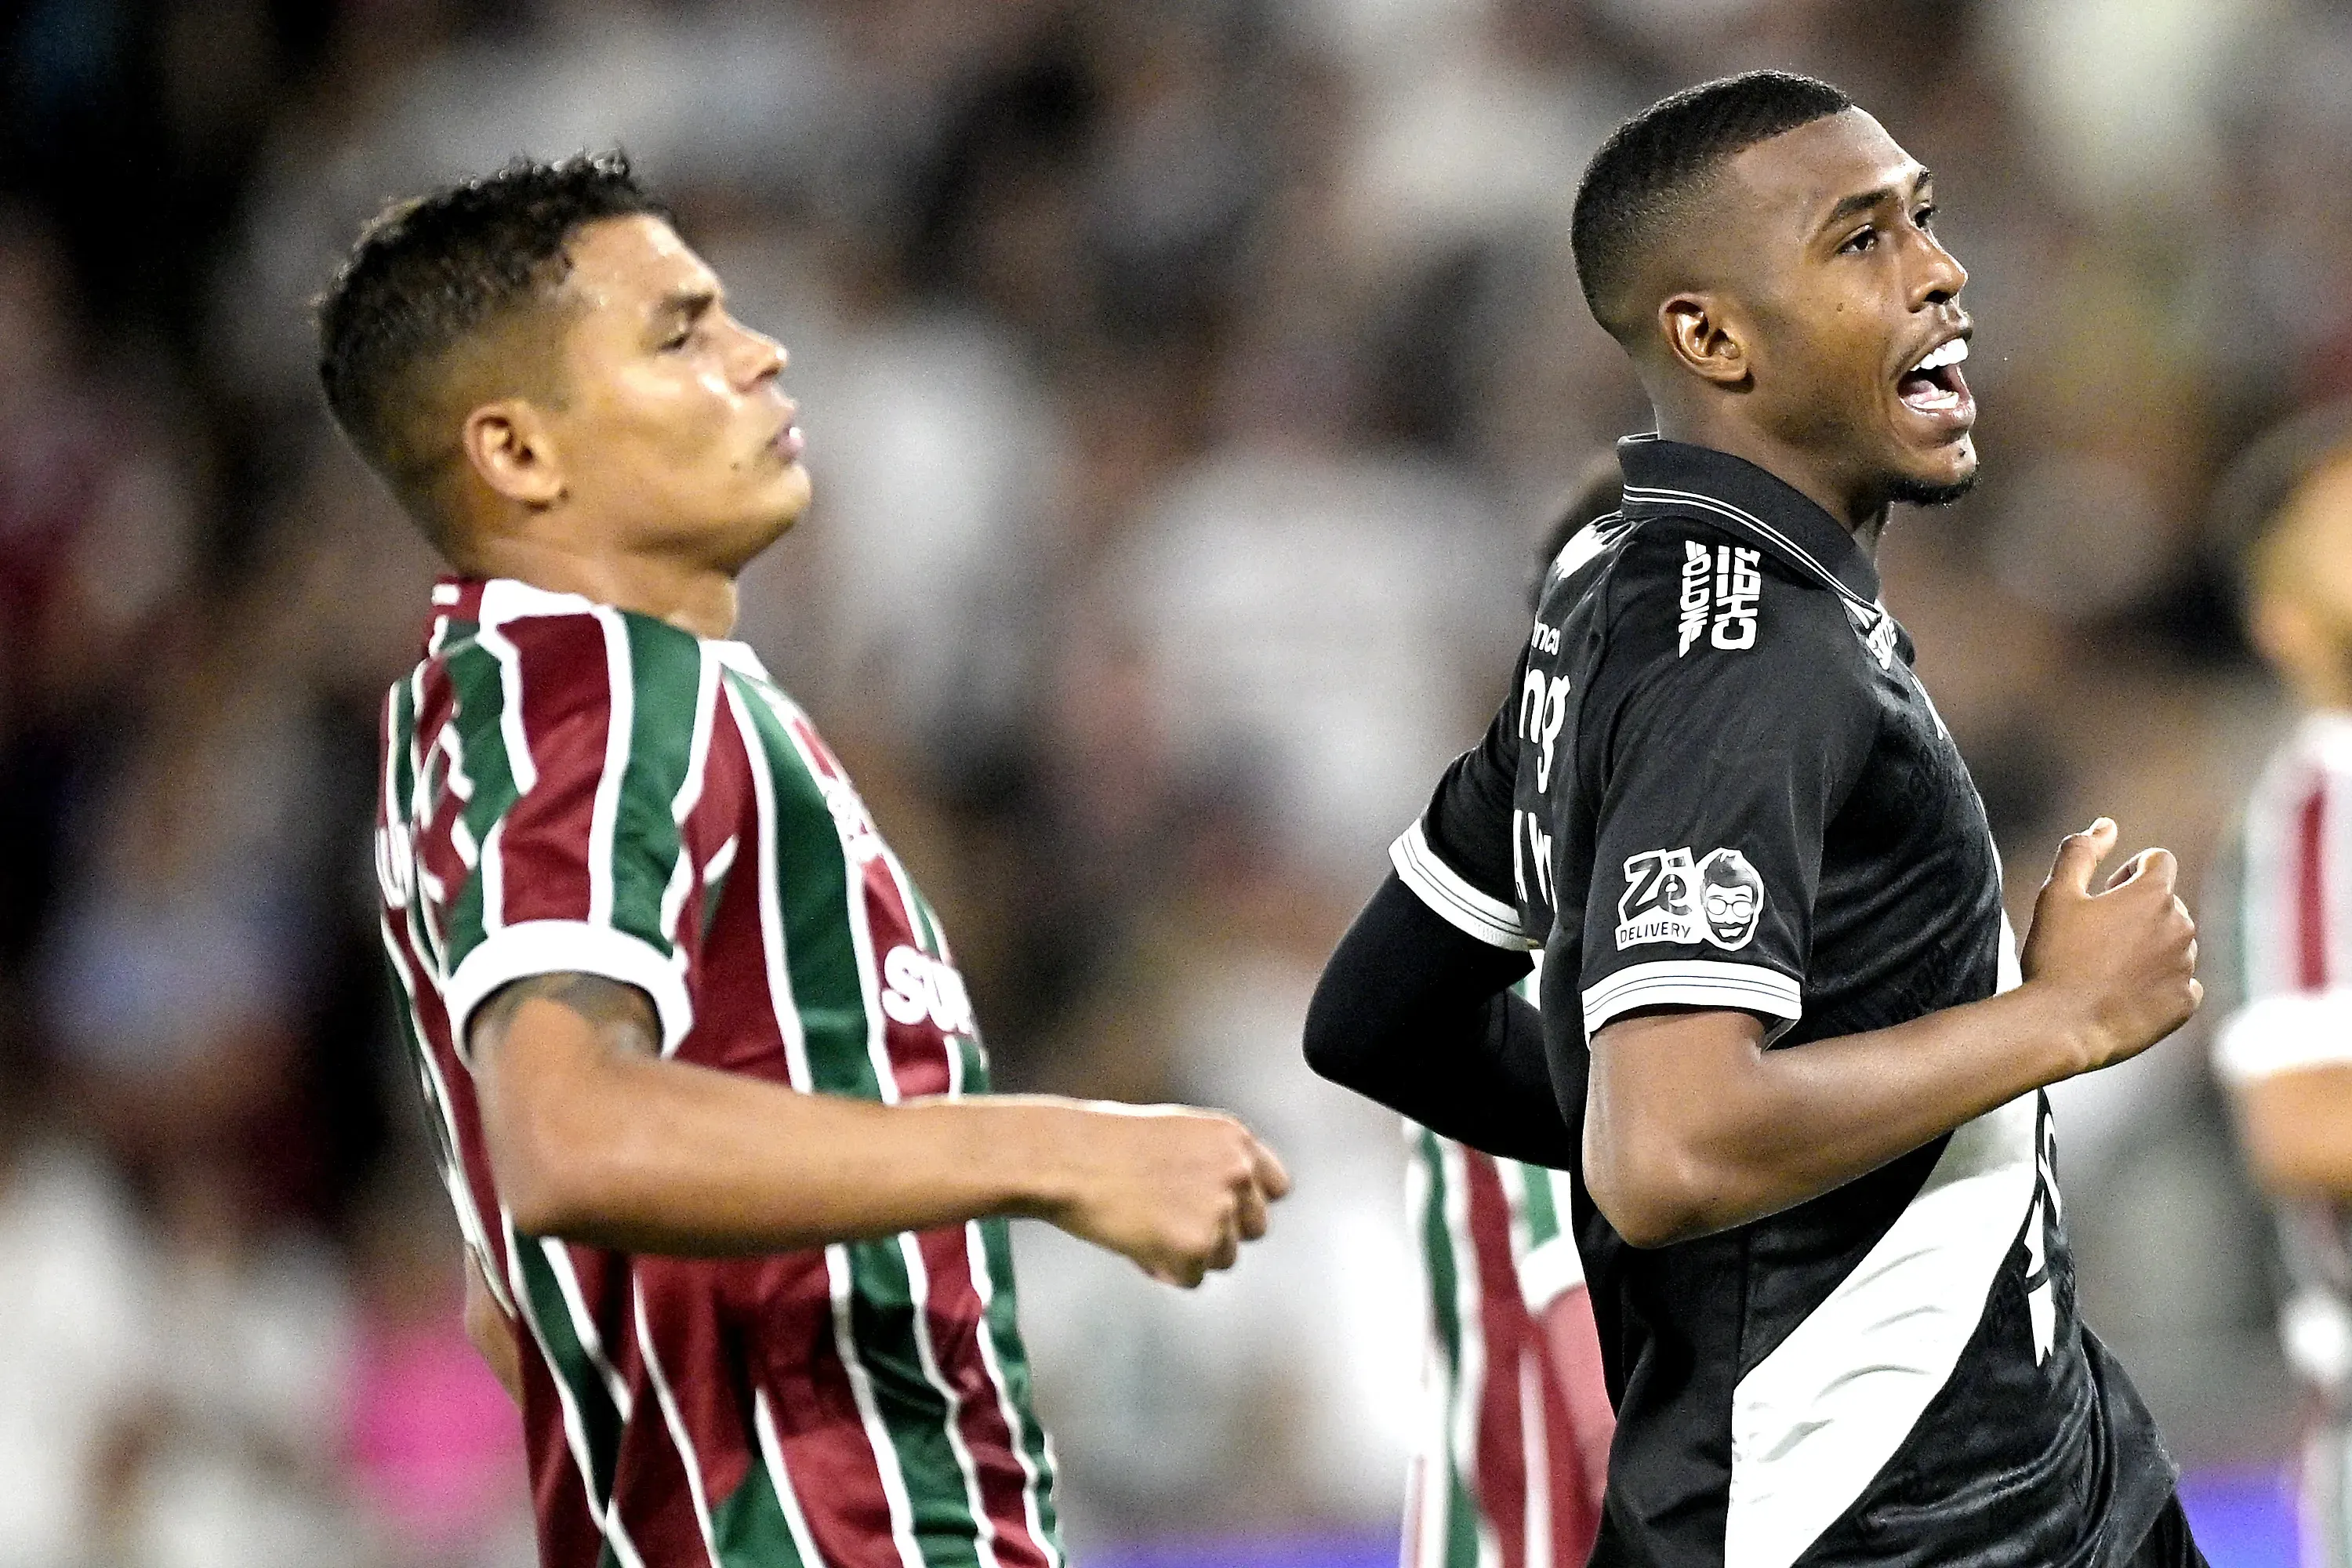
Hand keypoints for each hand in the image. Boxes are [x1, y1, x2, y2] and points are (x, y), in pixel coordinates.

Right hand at [1038, 1104, 1290, 1286]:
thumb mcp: (1176, 1135)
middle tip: (1172, 1223)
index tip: (1220, 1212)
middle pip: (1255, 1229)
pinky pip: (1193, 1279)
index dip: (1246, 1205)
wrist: (1064, 1158)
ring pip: (1225, 1258)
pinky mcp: (1197, 1246)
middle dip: (1221, 1234)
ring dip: (1192, 1254)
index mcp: (1234, 1139)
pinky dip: (1166, 1271)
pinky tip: (1135, 1243)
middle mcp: (1237, 1172)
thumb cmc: (1105, 1145)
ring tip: (1146, 1227)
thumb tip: (1232, 1210)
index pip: (1276, 1188)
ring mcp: (1219, 1209)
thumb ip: (1213, 1163)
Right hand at [2020, 818, 2201, 1074]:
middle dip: (2138, 913)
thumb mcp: (2056, 895)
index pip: (2159, 861)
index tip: (2103, 897)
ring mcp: (2187, 967)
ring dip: (2147, 948)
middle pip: (2167, 904)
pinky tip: (2122, 995)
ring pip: (2173, 944)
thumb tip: (2106, 824)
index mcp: (2153, 894)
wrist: (2060, 1025)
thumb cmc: (2055, 956)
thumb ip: (2081, 851)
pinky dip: (2157, 985)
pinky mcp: (2185, 1002)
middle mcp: (2182, 926)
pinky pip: (2181, 984)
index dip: (2129, 873)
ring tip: (2105, 970)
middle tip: (2094, 938)